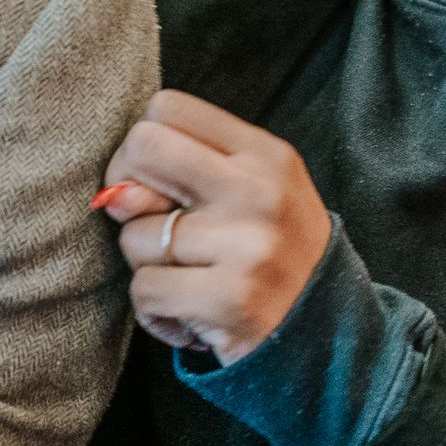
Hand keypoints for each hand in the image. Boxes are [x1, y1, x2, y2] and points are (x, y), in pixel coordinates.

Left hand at [95, 91, 332, 363]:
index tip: (157, 184)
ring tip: (191, 281)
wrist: (331, 337)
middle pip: (143, 146)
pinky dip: (155, 311)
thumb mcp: (247, 200)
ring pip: (136, 234)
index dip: (143, 147)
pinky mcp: (232, 300)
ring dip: (147, 266)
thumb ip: (183, 180)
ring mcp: (249, 246)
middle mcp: (260, 191)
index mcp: (266, 154)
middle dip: (126, 189)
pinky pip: (145, 291)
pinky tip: (191, 317)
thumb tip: (114, 197)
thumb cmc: (275, 258)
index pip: (167, 108)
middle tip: (153, 226)